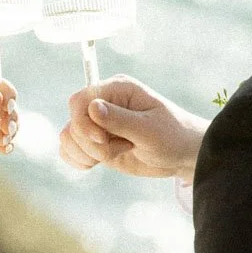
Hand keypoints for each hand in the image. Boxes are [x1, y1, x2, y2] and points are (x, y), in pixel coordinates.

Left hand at [0, 75, 17, 176]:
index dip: (4, 92)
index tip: (8, 106)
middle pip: (4, 100)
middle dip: (10, 113)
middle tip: (7, 128)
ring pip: (7, 119)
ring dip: (12, 128)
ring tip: (4, 140)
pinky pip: (3, 137)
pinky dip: (7, 142)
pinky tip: (4, 148)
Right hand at [59, 75, 207, 182]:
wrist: (182, 155)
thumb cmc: (172, 136)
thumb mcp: (149, 130)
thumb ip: (119, 119)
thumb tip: (92, 108)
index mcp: (116, 89)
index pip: (79, 100)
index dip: (83, 123)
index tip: (103, 140)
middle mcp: (103, 103)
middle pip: (72, 122)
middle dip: (92, 144)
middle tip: (123, 147)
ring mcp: (97, 124)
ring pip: (68, 138)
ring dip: (88, 153)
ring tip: (117, 152)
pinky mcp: (95, 143)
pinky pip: (69, 150)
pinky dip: (79, 160)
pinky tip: (99, 163)